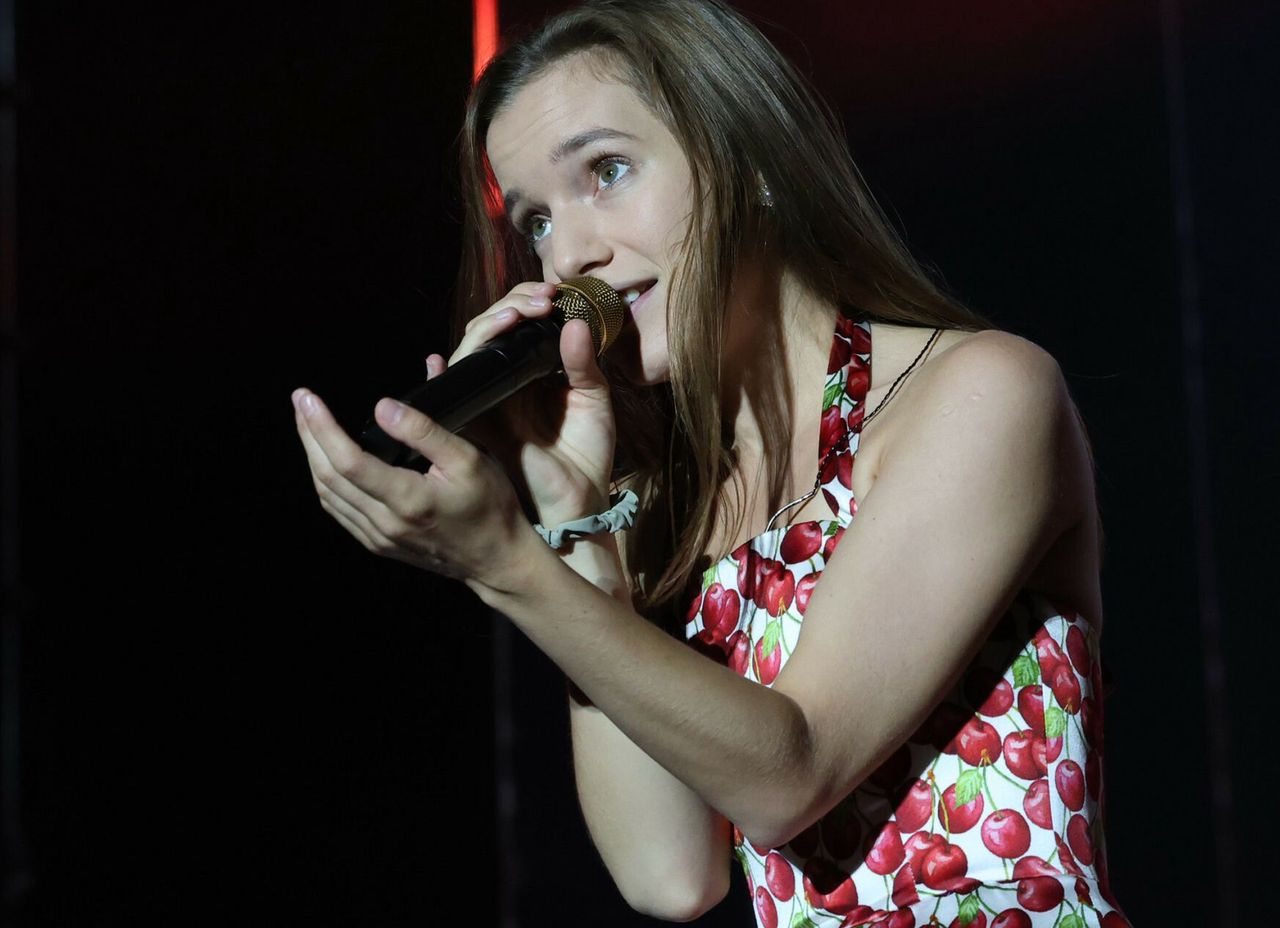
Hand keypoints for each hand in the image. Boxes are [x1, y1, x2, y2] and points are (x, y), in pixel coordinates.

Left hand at [292, 386, 539, 592]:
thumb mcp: (468, 459)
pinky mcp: (379, 543)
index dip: (322, 428)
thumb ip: (424, 432)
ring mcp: (379, 537)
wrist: (497, 559)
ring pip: (328, 495)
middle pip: (328, 477)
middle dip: (309, 435)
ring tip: (308, 424)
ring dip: (312, 457)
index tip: (309, 398)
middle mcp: (386, 523)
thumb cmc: (489, 507)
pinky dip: (326, 482)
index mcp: (408, 500)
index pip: (348, 462)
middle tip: (301, 402)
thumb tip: (383, 407)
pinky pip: (340, 511)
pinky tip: (326, 461)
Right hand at [435, 281, 617, 522]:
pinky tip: (450, 353)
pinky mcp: (477, 418)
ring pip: (473, 346)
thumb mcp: (594, 401)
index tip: (557, 295)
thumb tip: (574, 324)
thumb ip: (584, 364)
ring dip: (490, 323)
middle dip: (514, 303)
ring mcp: (490, 396)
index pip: (523, 322)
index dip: (532, 300)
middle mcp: (508, 378)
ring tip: (516, 314)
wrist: (578, 502)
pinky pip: (456, 384)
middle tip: (543, 299)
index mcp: (535, 370)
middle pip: (494, 325)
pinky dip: (452, 364)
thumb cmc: (586, 456)